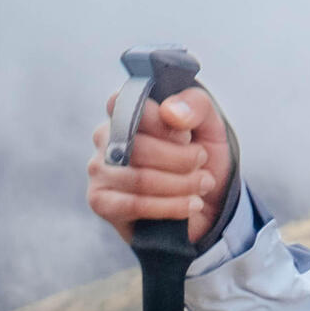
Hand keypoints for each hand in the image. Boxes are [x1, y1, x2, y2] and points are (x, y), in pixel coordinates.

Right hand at [86, 86, 232, 245]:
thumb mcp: (210, 124)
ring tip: (203, 184)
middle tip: (203, 162)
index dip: (162, 124)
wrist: (209, 201)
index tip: (187, 136)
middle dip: (182, 159)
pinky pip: (134, 205)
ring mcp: (99, 169)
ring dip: (182, 184)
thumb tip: (170, 111)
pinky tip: (191, 205)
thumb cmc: (201, 156)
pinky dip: (170, 206)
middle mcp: (106, 136)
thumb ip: (195, 105)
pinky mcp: (101, 202)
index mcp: (127, 109)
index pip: (129, 104)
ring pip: (140, 178)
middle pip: (139, 147)